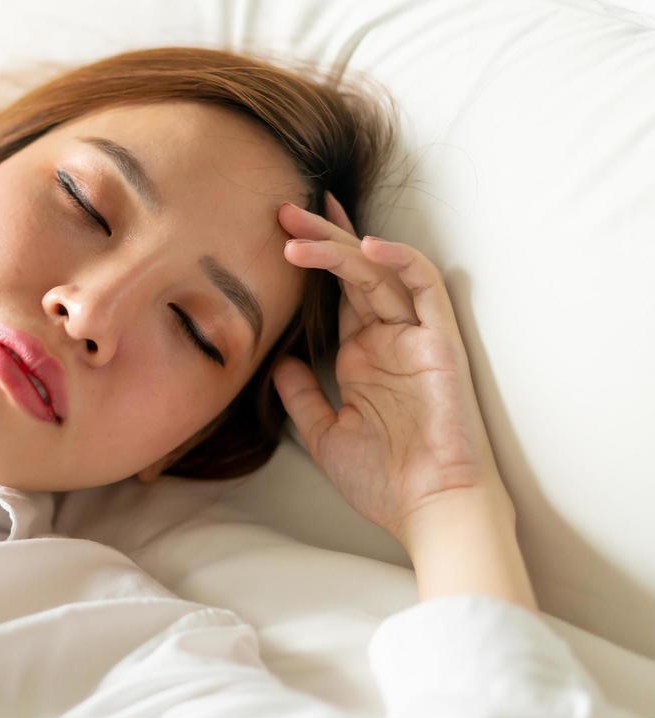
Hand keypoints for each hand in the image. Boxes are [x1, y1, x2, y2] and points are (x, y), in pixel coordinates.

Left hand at [271, 193, 511, 545]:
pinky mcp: (440, 342)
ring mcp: (414, 337)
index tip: (284, 226)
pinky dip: (398, 260)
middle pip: (353, 270)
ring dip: (340, 244)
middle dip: (320, 234)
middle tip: (282, 208)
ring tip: (298, 226)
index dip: (316, 255)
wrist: (429, 509)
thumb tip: (278, 361)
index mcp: (363, 354)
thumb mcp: (324, 433)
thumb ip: (301, 396)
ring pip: (378, 270)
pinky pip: (423, 287)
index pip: (338, 290)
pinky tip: (365, 246)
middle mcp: (388, 338)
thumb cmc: (384, 479)